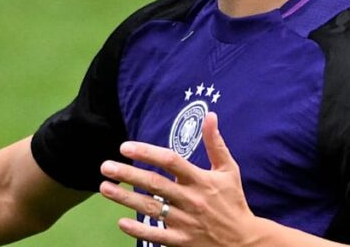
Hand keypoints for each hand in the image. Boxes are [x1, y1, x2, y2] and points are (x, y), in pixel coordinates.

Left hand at [99, 112, 262, 246]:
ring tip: (104, 188)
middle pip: (155, 185)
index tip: (126, 146)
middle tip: (106, 166)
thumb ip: (216, 143)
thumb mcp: (229, 169)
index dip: (147, 152)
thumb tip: (210, 116)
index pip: (170, 162)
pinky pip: (157, 236)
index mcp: (201, 180)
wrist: (245, 241)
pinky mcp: (182, 241)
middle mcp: (191, 199)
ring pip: (151, 209)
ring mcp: (185, 222)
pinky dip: (139, 230)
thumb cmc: (234, 201)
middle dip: (128, 174)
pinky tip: (121, 222)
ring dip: (126, 198)